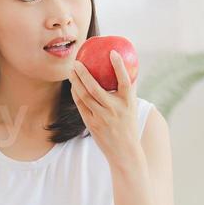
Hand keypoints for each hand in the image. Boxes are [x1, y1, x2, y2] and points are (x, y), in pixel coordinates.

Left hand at [69, 49, 139, 165]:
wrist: (125, 151)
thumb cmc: (128, 125)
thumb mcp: (132, 107)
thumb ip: (128, 89)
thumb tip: (127, 68)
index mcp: (128, 102)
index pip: (125, 80)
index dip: (119, 66)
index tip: (112, 52)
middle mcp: (114, 109)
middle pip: (96, 88)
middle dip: (84, 73)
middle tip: (77, 62)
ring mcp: (102, 117)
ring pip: (84, 96)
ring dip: (76, 82)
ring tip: (71, 71)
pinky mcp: (92, 124)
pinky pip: (81, 105)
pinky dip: (76, 94)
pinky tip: (73, 85)